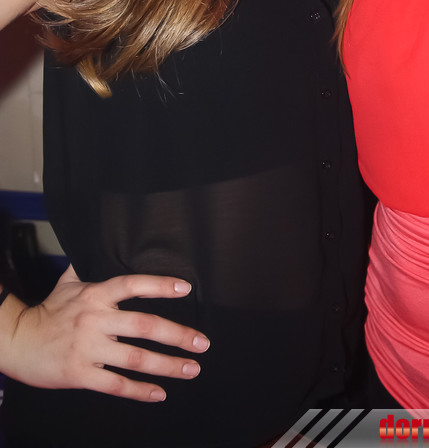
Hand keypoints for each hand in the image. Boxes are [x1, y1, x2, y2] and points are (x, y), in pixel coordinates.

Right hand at [1, 265, 209, 401]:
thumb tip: (98, 242)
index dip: (159, 285)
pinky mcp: (81, 374)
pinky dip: (140, 391)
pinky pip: (116, 385)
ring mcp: (89, 348)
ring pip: (136, 358)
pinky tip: (159, 393)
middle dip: (178, 335)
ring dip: (168, 365)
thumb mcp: (67, 282)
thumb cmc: (48, 311)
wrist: (17, 341)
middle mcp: (96, 319)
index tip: (185, 289)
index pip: (132, 285)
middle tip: (202, 343)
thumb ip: (87, 265)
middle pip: (144, 326)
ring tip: (191, 369)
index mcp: (96, 294)